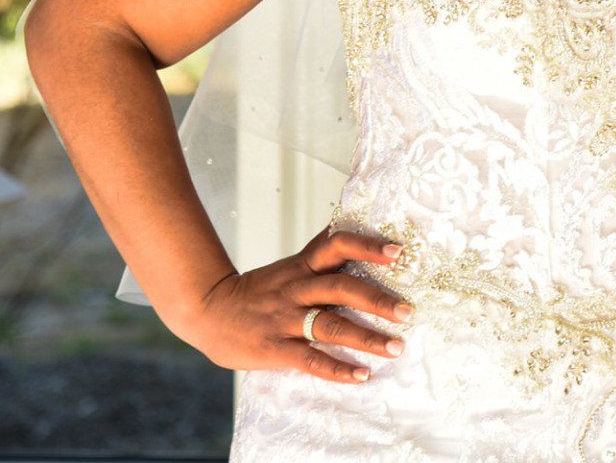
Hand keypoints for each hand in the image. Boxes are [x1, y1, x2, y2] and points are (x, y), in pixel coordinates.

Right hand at [173, 226, 412, 382]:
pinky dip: (337, 369)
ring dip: (366, 338)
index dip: (368, 246)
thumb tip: (357, 240)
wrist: (207, 309)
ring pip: (331, 325)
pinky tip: (361, 376)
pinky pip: (310, 359)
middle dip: (378, 300)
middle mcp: (297, 288)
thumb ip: (320, 259)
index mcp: (302, 266)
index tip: (399, 251)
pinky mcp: (275, 348)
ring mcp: (285, 319)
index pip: (337, 244)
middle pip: (342, 288)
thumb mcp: (289, 266)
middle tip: (408, 311)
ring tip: (395, 348)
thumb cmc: (256, 291)